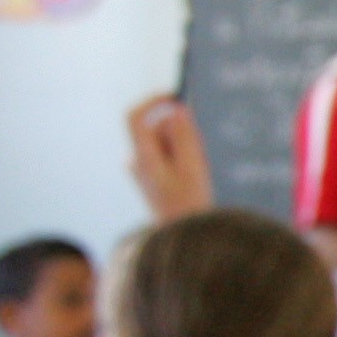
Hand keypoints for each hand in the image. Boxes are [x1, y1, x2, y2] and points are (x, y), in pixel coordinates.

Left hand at [125, 95, 212, 221]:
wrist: (185, 240)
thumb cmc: (190, 206)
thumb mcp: (194, 167)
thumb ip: (185, 136)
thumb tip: (178, 109)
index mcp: (143, 158)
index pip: (136, 118)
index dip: (154, 102)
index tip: (176, 96)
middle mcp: (137, 161)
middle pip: (155, 129)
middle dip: (179, 131)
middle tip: (200, 150)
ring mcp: (143, 171)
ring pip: (163, 142)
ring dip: (183, 147)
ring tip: (197, 170)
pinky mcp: (152, 177)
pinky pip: (166, 156)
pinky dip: (181, 158)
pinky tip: (192, 177)